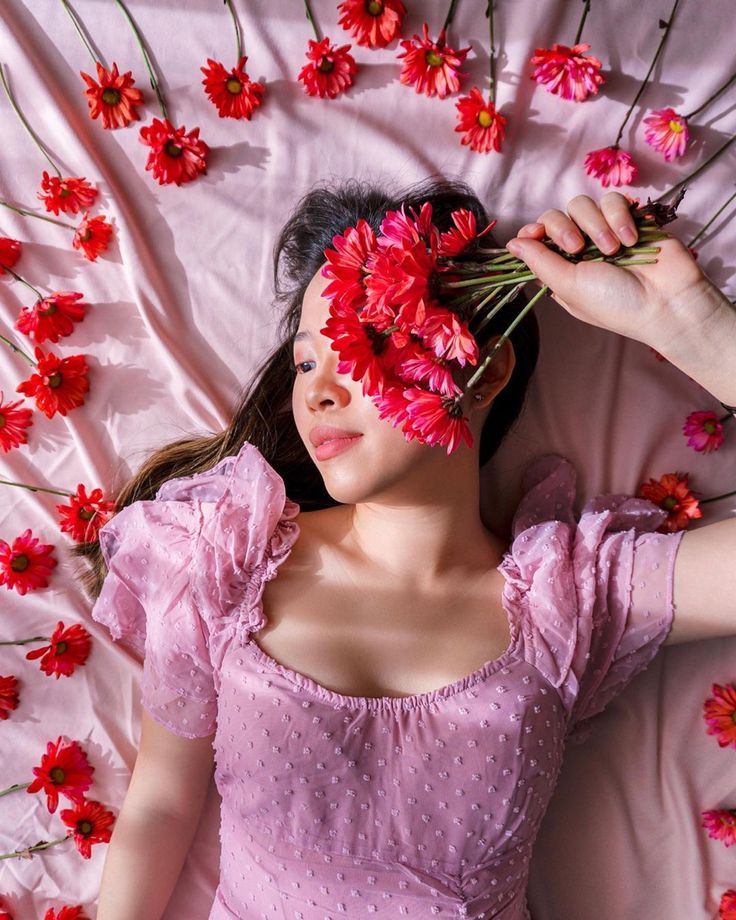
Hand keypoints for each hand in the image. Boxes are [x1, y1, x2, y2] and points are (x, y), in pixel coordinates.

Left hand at [505, 192, 721, 353]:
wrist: (665, 301)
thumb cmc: (614, 303)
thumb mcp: (568, 287)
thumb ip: (540, 263)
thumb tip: (511, 243)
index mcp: (561, 268)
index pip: (536, 238)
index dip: (533, 232)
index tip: (536, 234)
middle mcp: (580, 248)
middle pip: (555, 216)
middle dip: (562, 229)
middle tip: (578, 248)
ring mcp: (604, 232)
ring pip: (582, 204)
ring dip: (595, 225)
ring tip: (612, 249)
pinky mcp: (629, 218)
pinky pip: (612, 200)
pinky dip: (618, 217)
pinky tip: (630, 239)